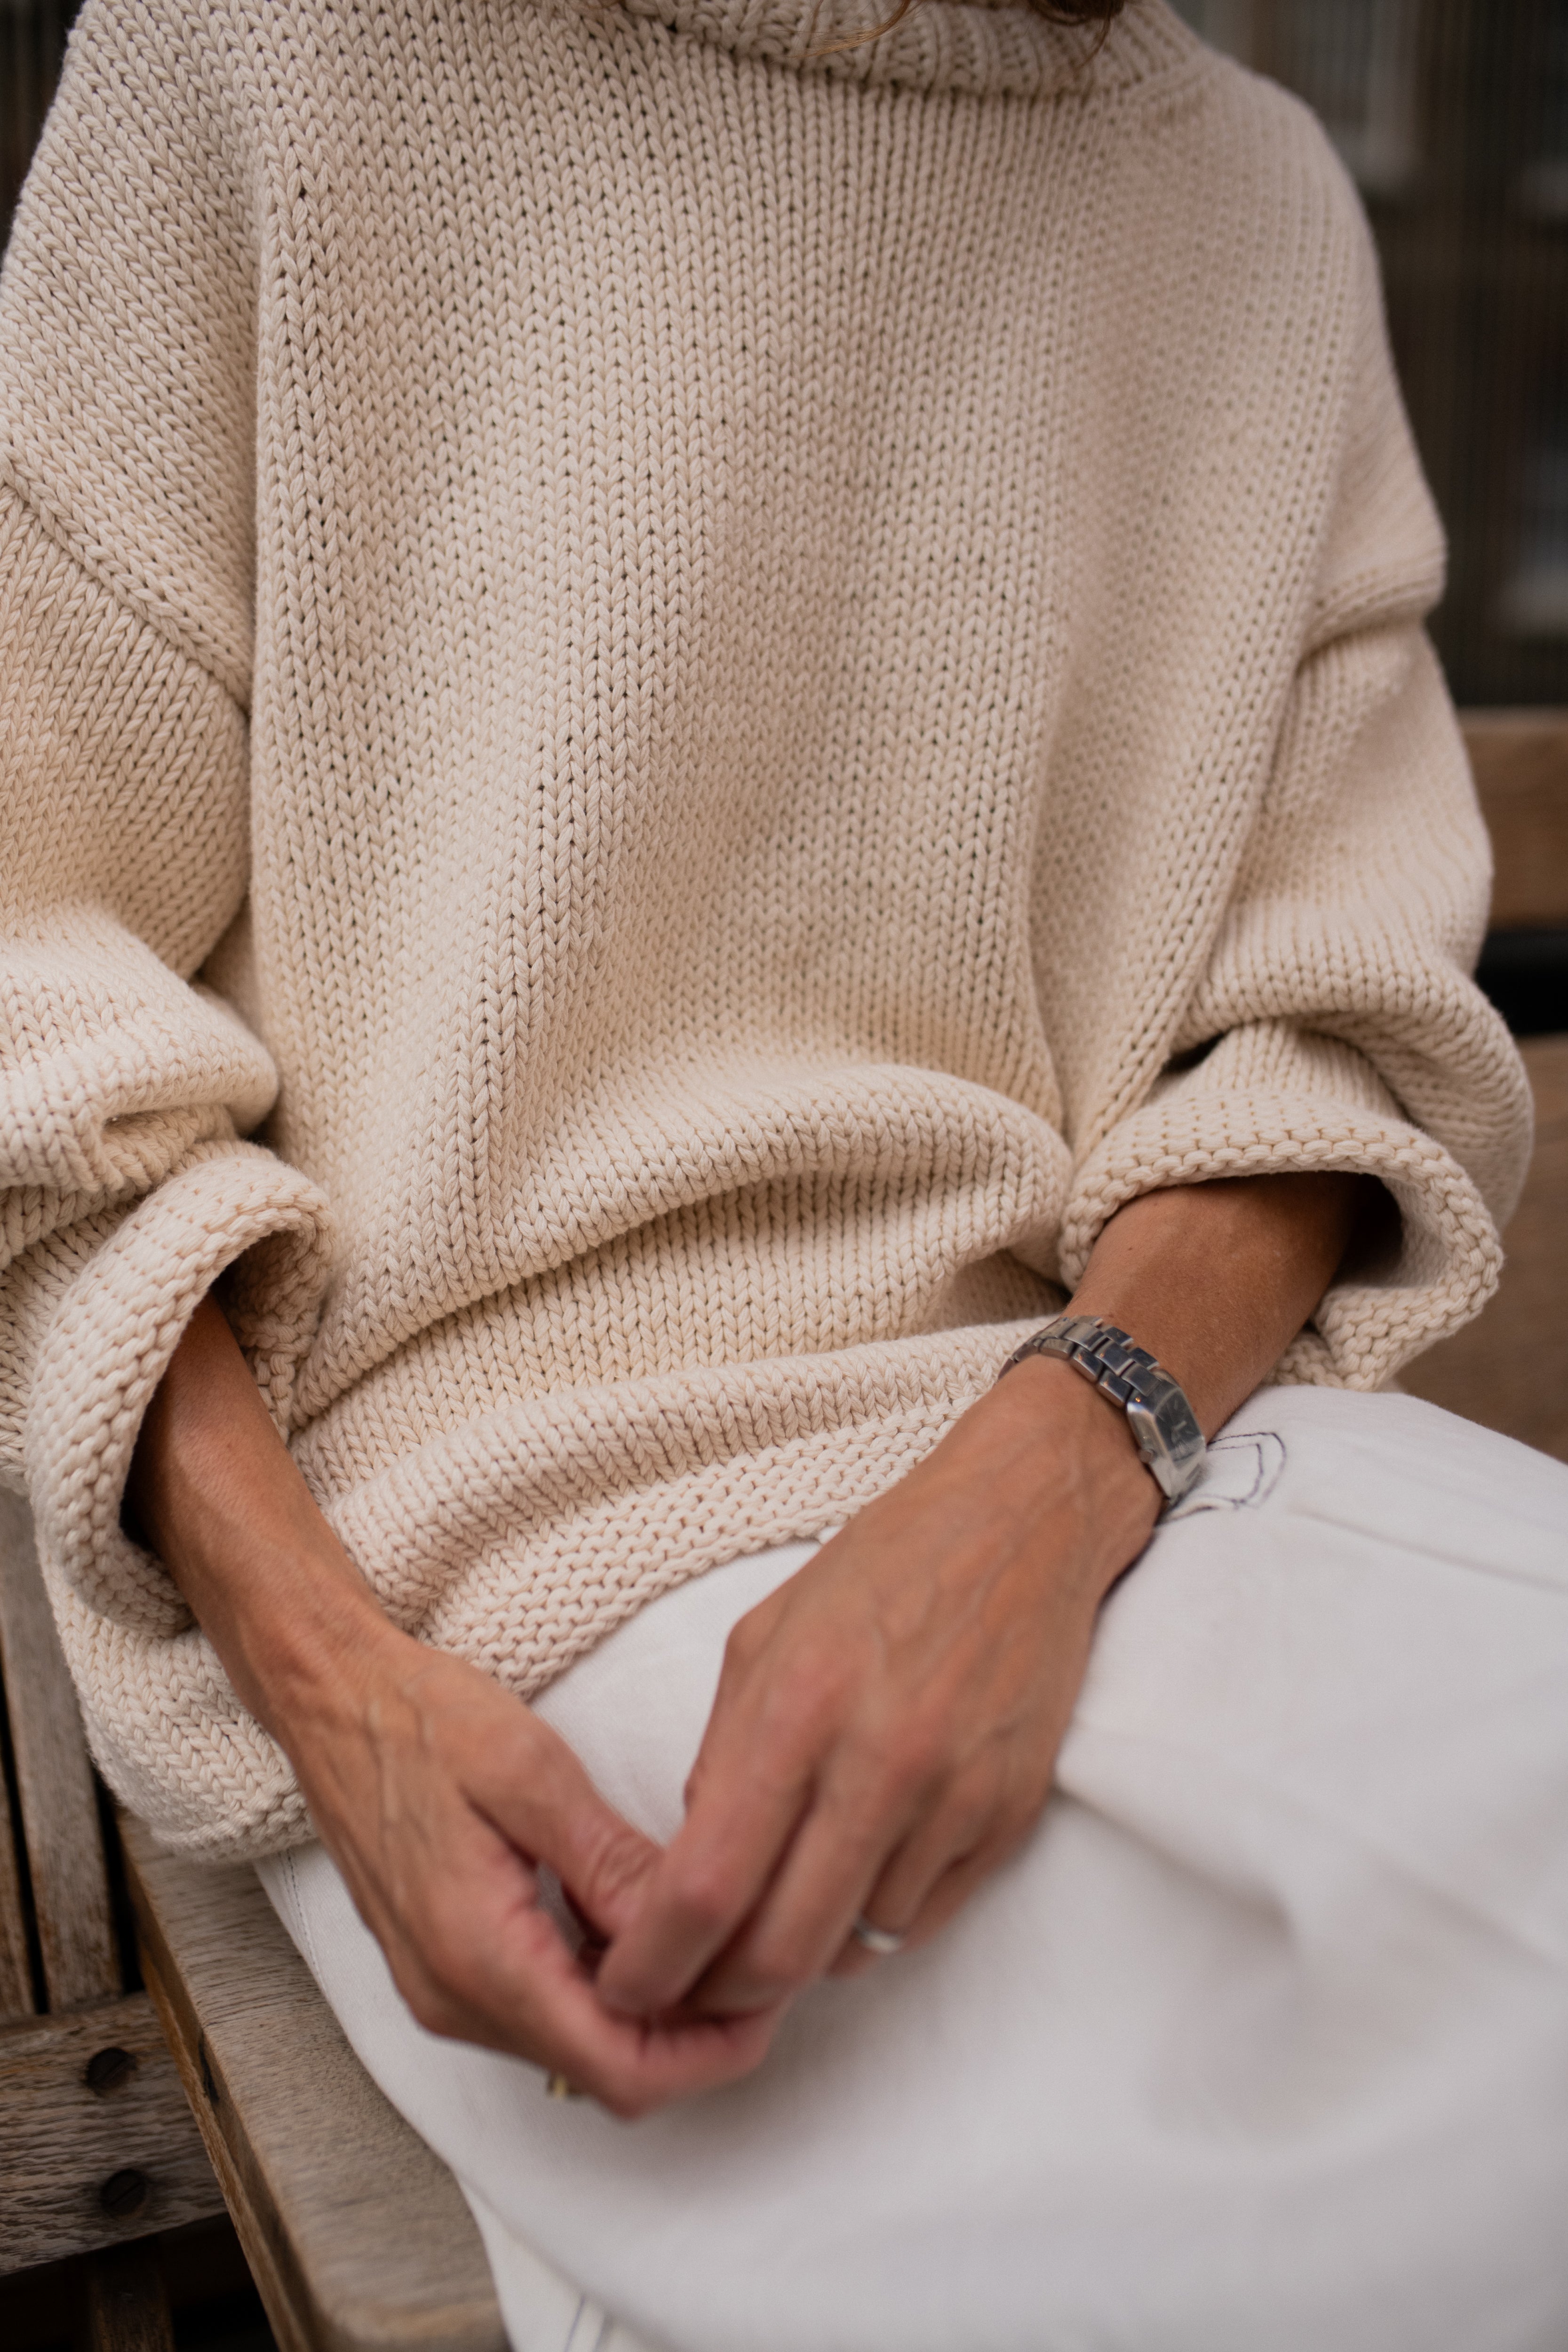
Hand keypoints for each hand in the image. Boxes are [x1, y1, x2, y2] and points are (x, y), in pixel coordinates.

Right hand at [129, 1297, 780, 2116]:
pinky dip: (605, 1988)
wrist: (333, 1702)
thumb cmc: (424, 1721)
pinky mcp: (444, 1969)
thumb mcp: (532, 1774)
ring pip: (576, 2048)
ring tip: (714, 1932)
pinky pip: (544, 2012)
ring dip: (651, 2013)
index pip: (619, 2068)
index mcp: (480, 1956)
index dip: (709, 2052)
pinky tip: (642, 1920)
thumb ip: (610, 1865)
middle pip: (604, 2071)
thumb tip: (686, 1935)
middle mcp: (456, 1999)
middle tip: (758, 1960)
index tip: (769, 1997)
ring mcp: (444, 1991)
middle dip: (693, 2037)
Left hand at [595, 1356, 1160, 2022]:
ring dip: (804, 1955)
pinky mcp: (1009, 1816)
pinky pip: (924, 1919)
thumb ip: (723, 1752)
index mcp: (798, 1708)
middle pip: (783, 1949)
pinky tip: (852, 1882)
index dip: (654, 1961)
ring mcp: (953, 1798)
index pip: (708, 1884)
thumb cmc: (883, 1567)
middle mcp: (879, 1764)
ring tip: (780, 1913)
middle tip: (692, 1991)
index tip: (622, 1989)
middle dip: (720, 1994)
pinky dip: (874, 1923)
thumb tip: (695, 1859)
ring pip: (857, 1947)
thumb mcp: (764, 1636)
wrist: (1024, 1525)